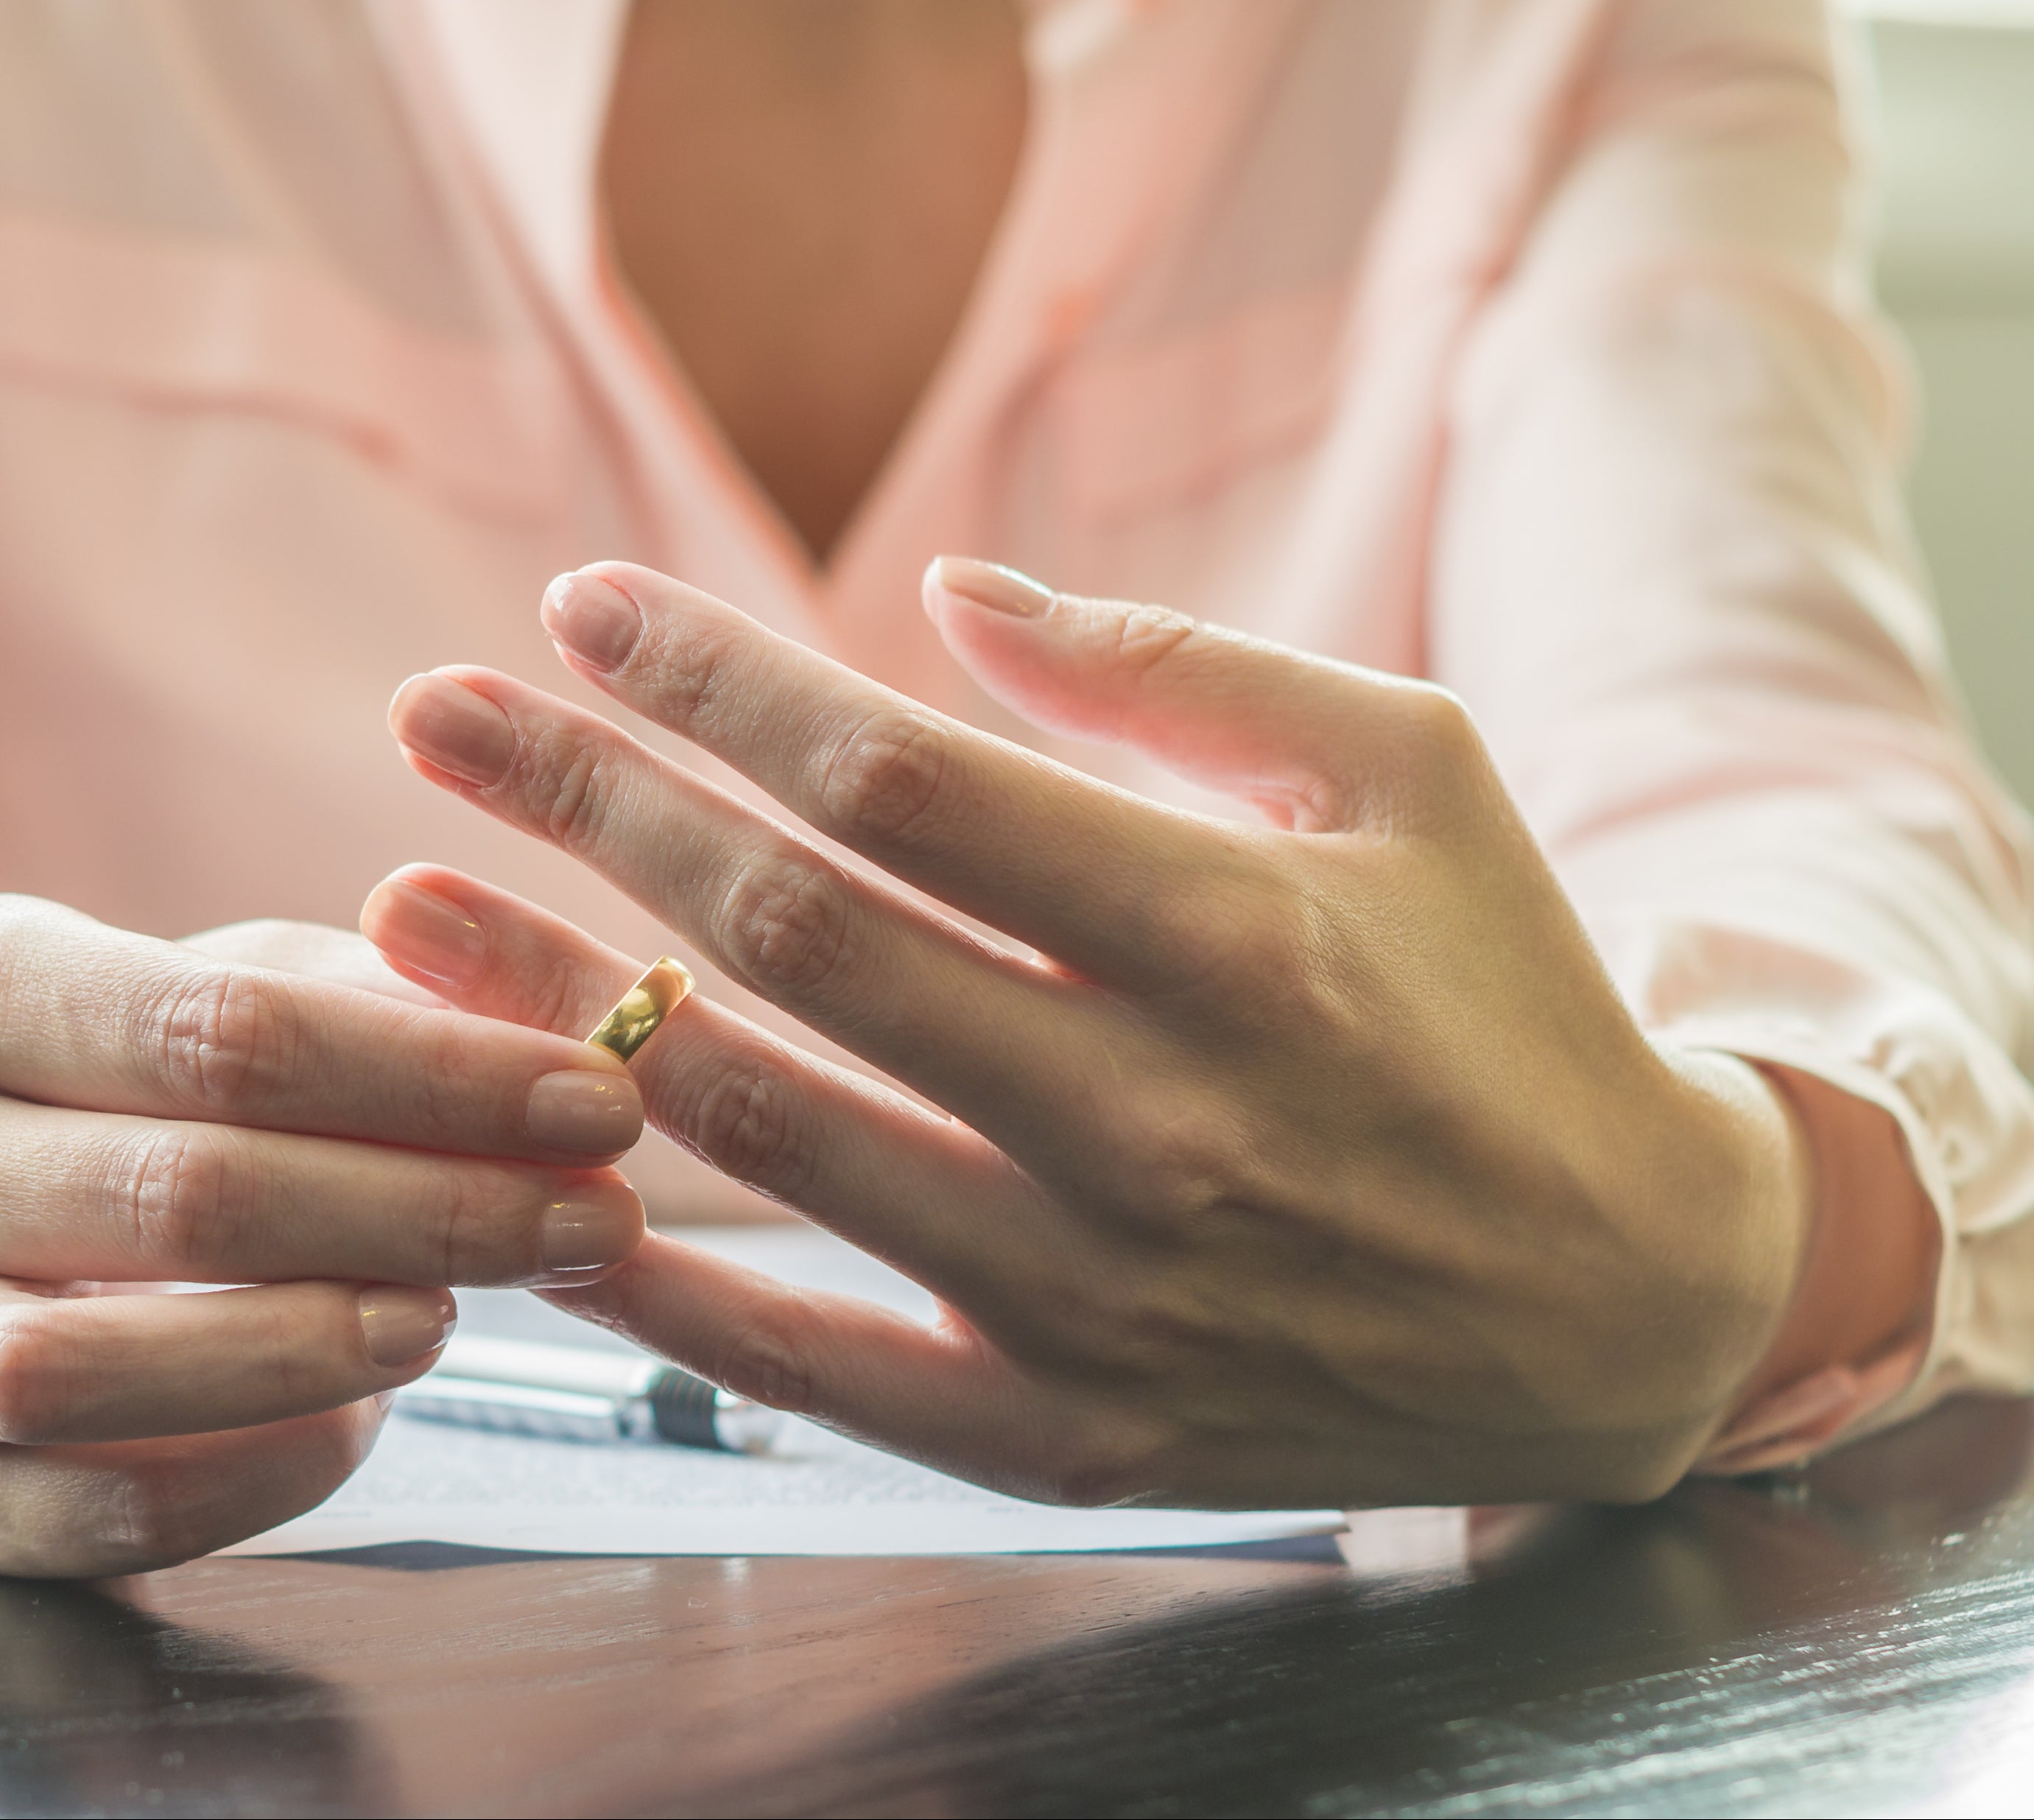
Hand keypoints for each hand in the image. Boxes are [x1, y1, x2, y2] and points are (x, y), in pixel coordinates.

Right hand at [0, 898, 646, 1574]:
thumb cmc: (124, 1080)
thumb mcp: (224, 986)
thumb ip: (381, 1001)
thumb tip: (566, 1043)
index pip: (221, 1029)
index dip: (433, 1073)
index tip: (598, 1099)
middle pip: (184, 1194)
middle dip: (426, 1209)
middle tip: (595, 1215)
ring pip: (95, 1372)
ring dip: (312, 1345)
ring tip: (457, 1315)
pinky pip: (104, 1516)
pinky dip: (255, 1473)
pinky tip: (361, 1417)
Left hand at [361, 559, 1816, 1507]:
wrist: (1634, 1303)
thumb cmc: (1506, 994)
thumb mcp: (1409, 771)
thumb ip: (1171, 672)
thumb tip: (939, 597)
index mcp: (1236, 930)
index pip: (902, 780)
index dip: (717, 680)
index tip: (579, 606)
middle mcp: (1155, 1120)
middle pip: (793, 937)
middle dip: (585, 805)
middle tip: (428, 715)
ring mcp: (1100, 1298)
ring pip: (762, 1137)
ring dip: (554, 1012)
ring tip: (399, 910)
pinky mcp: (1071, 1436)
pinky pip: (812, 1366)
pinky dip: (655, 1284)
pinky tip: (524, 1185)